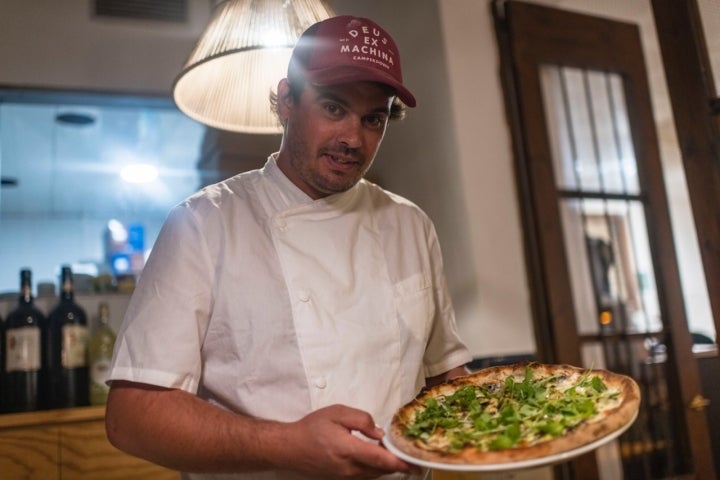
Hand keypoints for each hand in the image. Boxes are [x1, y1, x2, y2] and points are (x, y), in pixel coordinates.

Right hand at [280, 404, 418, 478]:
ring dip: (387, 466)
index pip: (381, 460)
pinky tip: (379, 458)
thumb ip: (361, 419)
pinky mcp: (343, 479)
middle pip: (381, 470)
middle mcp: (349, 468)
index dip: (400, 462)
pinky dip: (376, 468)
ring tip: (398, 454)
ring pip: (374, 474)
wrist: (291, 447)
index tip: (416, 462)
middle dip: (398, 463)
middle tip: (413, 455)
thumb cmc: (313, 427)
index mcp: (348, 450)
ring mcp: (346, 477)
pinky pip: (366, 475)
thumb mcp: (337, 413)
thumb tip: (379, 432)